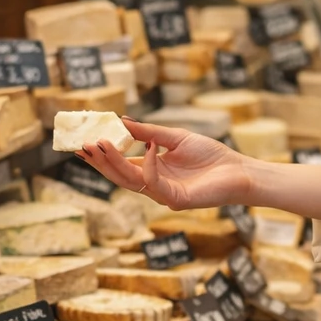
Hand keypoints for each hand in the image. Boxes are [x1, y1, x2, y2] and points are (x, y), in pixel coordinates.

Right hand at [77, 117, 251, 211]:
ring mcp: (163, 194)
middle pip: (119, 175)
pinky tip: (148, 147)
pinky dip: (148, 165)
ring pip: (130, 181)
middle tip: (83, 144)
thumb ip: (149, 131)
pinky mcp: (175, 199)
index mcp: (151, 169)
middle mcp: (153, 184)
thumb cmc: (210, 155)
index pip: (120, 164)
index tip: (81, 143)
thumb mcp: (175, 137)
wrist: (238, 170)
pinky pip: (154, 183)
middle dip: (100, 160)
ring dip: (114, 163)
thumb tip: (121, 121)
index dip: (101, 155)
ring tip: (100, 144)